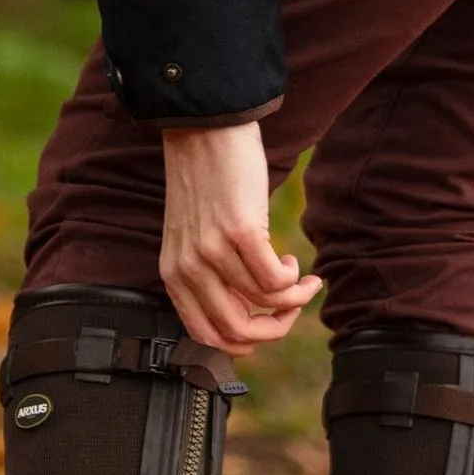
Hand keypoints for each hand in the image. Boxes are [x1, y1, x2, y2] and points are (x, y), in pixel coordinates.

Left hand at [160, 121, 321, 358]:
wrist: (205, 130)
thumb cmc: (206, 182)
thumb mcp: (194, 237)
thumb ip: (210, 275)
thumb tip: (250, 313)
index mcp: (173, 277)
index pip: (205, 339)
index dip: (244, 344)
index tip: (266, 323)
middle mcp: (188, 270)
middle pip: (237, 333)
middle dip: (275, 329)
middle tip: (292, 307)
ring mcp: (213, 252)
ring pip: (265, 305)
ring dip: (294, 298)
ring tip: (299, 277)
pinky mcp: (240, 232)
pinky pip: (275, 281)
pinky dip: (293, 279)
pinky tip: (291, 260)